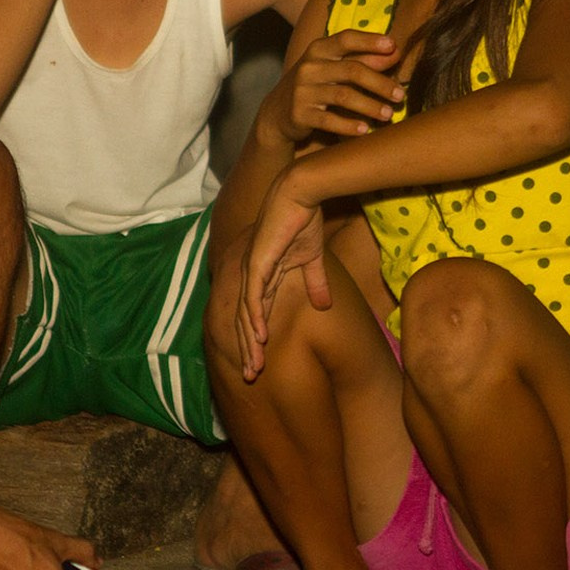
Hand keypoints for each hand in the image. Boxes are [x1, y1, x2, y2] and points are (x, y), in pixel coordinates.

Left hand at [236, 164, 330, 379]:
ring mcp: (251, 269)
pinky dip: (255, 316)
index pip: (257, 315)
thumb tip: (323, 305)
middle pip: (245, 320)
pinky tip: (258, 336)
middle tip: (251, 376)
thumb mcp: (313, 259)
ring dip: (249, 341)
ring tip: (253, 366)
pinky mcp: (257, 261)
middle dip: (248, 350)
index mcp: (263, 277)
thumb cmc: (303, 221)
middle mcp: (252, 276)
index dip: (257, 341)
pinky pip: (253, 295)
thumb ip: (316, 282)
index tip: (261, 365)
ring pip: (246, 313)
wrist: (300, 194)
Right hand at [263, 29, 404, 146]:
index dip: (370, 41)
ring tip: (388, 114)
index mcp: (318, 50)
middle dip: (379, 83)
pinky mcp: (299, 114)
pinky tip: (365, 130)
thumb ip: (362, 59)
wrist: (277, 112)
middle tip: (400, 95)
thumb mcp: (333, 68)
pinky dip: (349, 125)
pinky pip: (329, 120)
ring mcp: (302, 91)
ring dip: (370, 106)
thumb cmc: (315, 85)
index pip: (346, 39)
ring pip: (343, 96)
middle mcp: (309, 67)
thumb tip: (395, 52)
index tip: (393, 47)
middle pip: (351, 71)